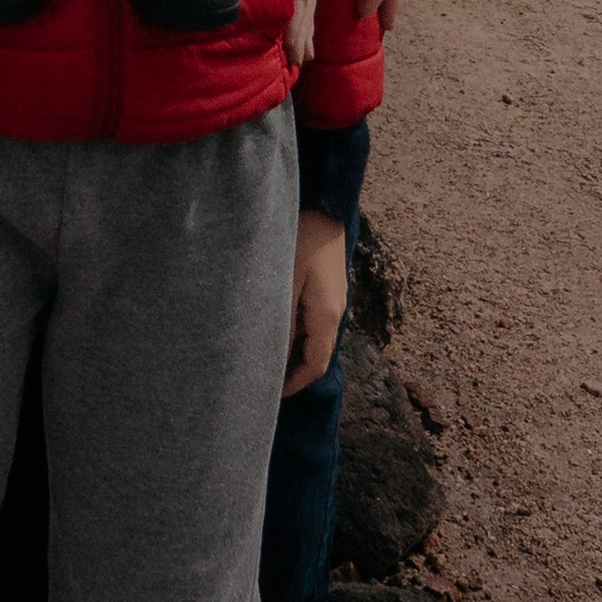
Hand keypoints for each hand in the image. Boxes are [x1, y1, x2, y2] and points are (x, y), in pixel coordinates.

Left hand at [284, 211, 346, 398]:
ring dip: (295, 351)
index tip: (272, 394)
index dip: (294, 383)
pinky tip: (280, 327)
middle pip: (318, 355)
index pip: (315, 365)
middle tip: (266, 378)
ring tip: (268, 355)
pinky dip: (299, 333)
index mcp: (327, 317)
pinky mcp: (329, 288)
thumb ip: (282, 320)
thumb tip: (275, 354)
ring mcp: (335, 300)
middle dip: (294, 371)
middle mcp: (336, 313)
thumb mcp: (286, 281)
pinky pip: (315, 322)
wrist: (325, 207)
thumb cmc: (302, 240)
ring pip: (316, 339)